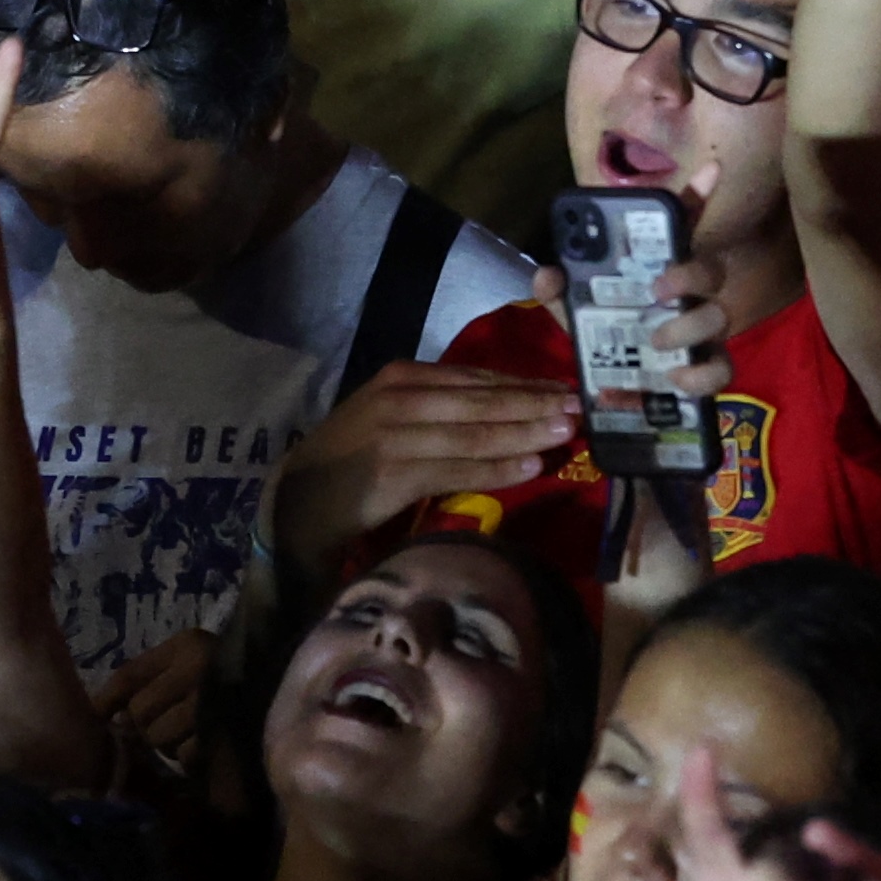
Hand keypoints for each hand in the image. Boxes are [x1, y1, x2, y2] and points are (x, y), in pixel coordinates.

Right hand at [268, 358, 582, 582]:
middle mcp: (401, 396)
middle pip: (483, 400)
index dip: (525, 384)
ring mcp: (396, 433)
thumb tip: (506, 415)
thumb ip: (440, 413)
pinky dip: (497, 468)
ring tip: (567, 433)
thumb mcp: (395, 421)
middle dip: (536, 404)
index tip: (567, 390)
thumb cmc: (353, 464)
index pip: (476, 378)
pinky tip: (530, 467)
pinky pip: (457, 469)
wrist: (298, 503)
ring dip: (526, 432)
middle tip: (582, 408)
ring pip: (476, 432)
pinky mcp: (394, 472)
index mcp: (403, 377)